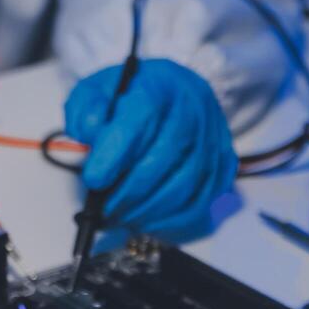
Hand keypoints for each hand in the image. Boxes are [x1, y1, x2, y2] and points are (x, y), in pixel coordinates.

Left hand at [64, 59, 237, 233]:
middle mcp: (193, 110)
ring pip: (185, 186)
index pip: (139, 120)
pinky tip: (147, 221)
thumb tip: (88, 135)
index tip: (93, 180)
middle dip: (127, 192)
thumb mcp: (96, 91)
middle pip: (164, 159)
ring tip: (120, 215)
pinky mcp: (222, 166)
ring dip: (147, 210)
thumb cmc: (129, 96)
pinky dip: (171, 221)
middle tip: (103, 207)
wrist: (172, 93)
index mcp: (158, 87)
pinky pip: (201, 203)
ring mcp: (213, 139)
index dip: (115, 155)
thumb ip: (86, 111)